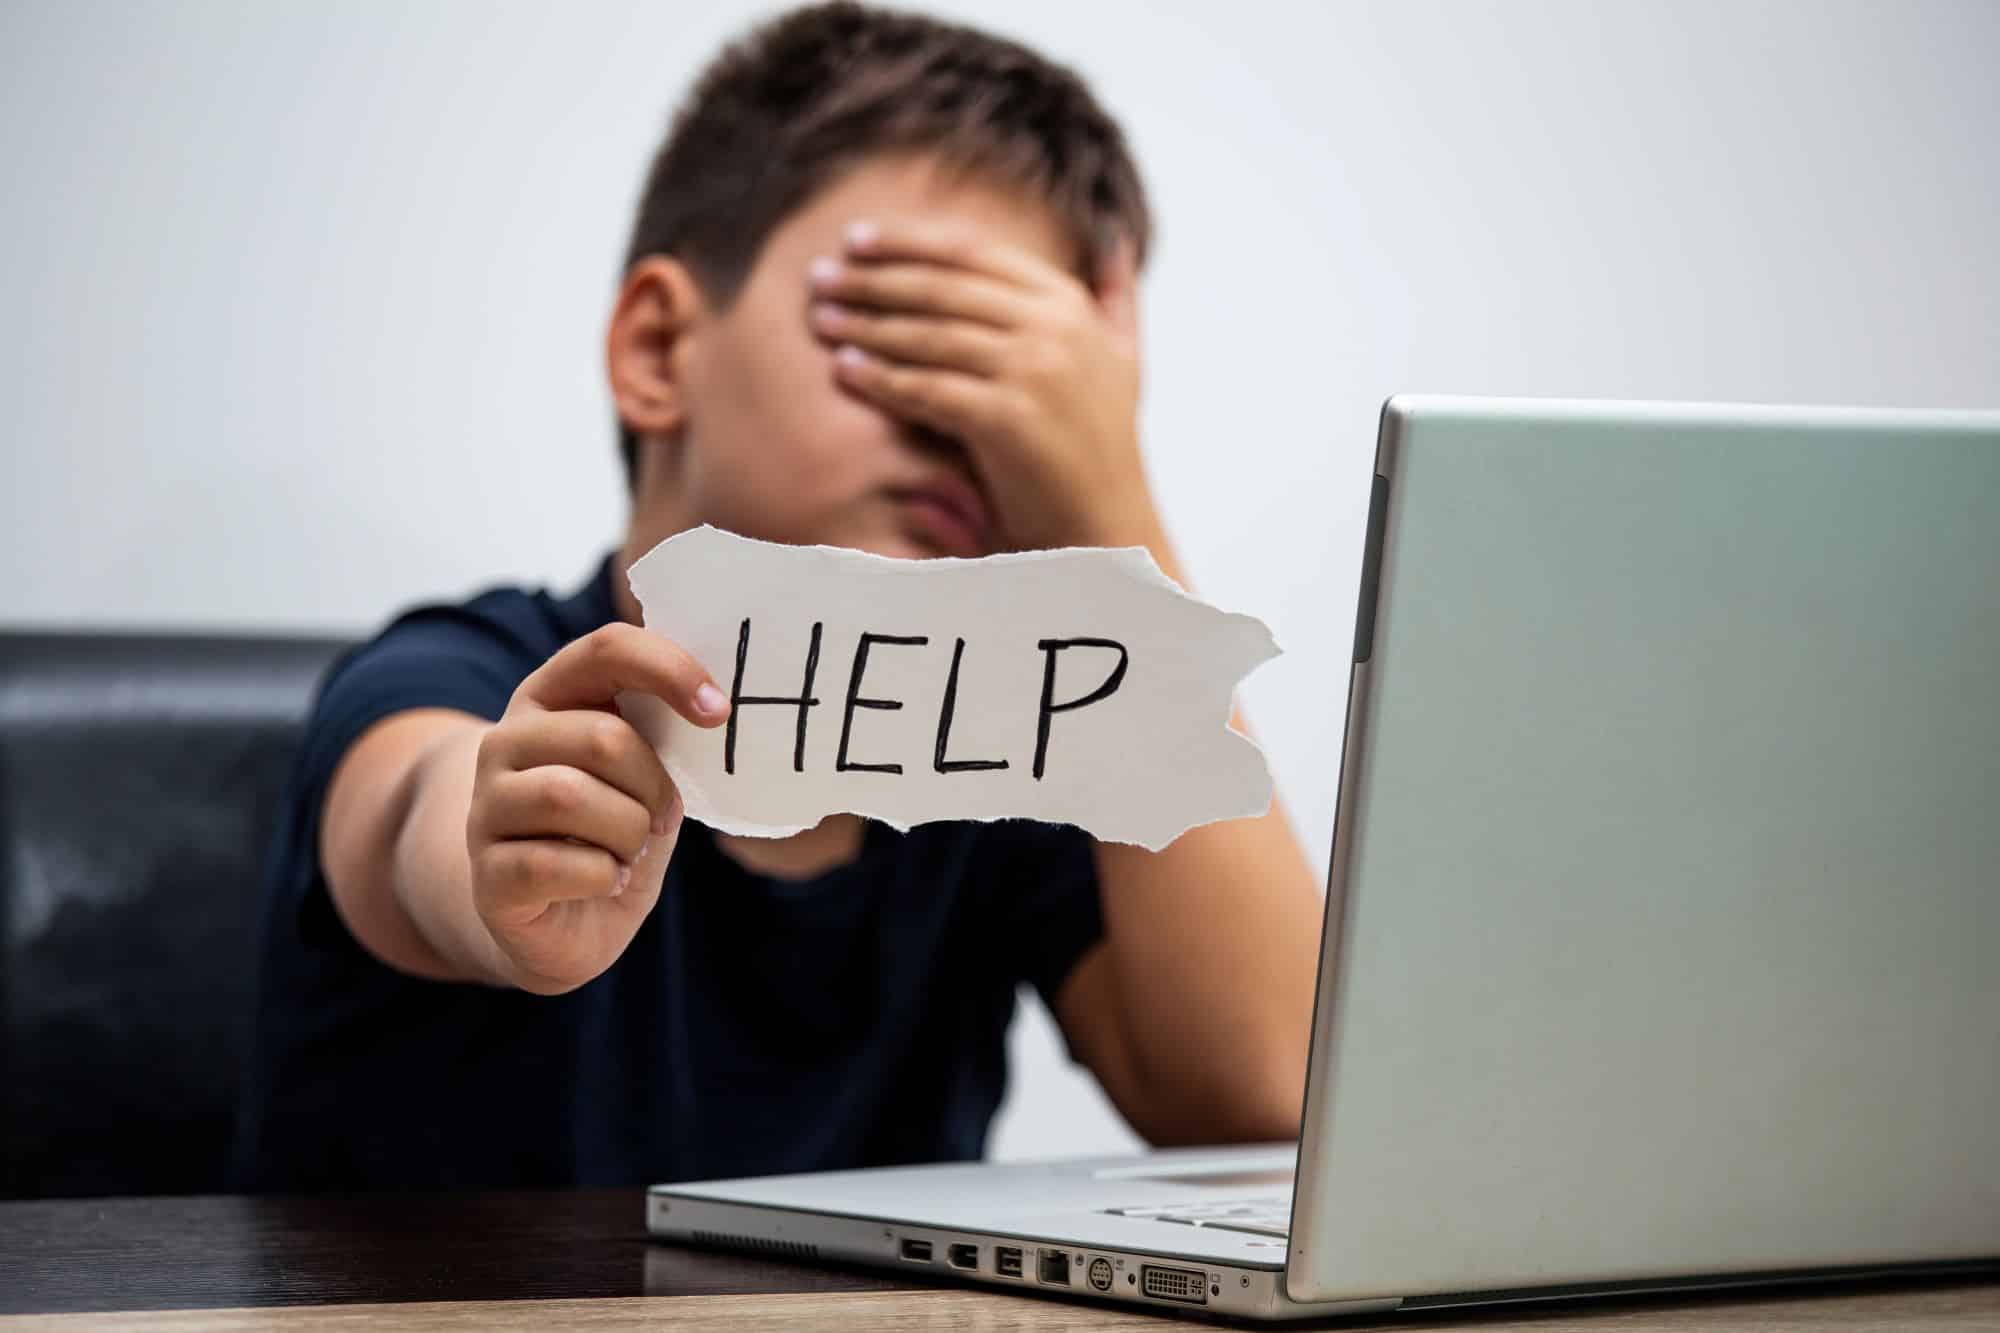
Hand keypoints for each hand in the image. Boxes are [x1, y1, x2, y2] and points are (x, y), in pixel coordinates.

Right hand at [466, 623, 728, 992]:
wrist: (566, 922)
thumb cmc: (613, 832)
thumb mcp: (645, 774)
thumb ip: (662, 733)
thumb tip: (714, 706)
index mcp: (550, 698)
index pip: (607, 649)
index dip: (669, 670)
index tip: (719, 711)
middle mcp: (505, 741)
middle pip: (602, 737)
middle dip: (654, 785)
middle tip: (662, 818)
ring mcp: (486, 807)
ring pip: (572, 797)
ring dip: (629, 833)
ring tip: (629, 851)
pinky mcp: (487, 874)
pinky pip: (556, 864)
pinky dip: (604, 876)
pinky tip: (606, 880)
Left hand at [807, 218, 1155, 550]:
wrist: (1110, 525)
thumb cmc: (1104, 448)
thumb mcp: (1124, 360)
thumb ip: (1116, 298)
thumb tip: (1116, 238)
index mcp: (1069, 304)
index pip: (972, 252)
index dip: (907, 241)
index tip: (856, 238)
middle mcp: (1053, 327)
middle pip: (941, 287)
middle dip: (873, 279)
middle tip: (819, 276)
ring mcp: (1034, 370)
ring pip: (929, 335)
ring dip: (866, 324)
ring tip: (819, 319)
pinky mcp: (1009, 418)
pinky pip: (927, 388)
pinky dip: (881, 377)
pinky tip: (844, 369)